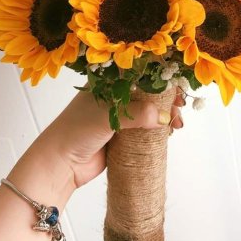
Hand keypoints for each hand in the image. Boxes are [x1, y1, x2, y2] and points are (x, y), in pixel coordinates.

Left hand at [34, 89, 184, 189]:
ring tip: (176, 124)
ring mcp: (118, 118)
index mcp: (106, 84)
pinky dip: (157, 131)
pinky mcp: (122, 137)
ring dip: (164, 116)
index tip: (176, 88)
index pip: (138, 75)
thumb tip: (165, 117)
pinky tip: (168, 133)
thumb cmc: (76, 130)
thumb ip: (137, 114)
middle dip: (165, 100)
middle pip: (146, 94)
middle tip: (179, 109)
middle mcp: (114, 98)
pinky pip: (144, 131)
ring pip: (147, 113)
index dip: (159, 80)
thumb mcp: (106, 116)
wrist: (60, 164)